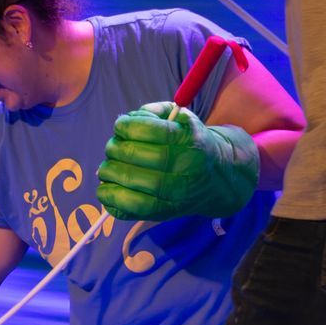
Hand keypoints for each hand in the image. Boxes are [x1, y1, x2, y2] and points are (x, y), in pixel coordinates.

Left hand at [97, 104, 259, 221]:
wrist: (217, 178)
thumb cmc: (190, 143)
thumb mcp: (181, 118)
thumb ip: (153, 112)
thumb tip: (124, 123)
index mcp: (187, 139)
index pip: (147, 130)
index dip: (126, 126)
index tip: (121, 126)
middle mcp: (182, 166)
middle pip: (133, 156)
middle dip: (114, 148)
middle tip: (113, 148)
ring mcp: (173, 193)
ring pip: (129, 183)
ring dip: (108, 172)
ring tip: (109, 167)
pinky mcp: (163, 212)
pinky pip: (129, 208)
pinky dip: (110, 197)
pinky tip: (109, 187)